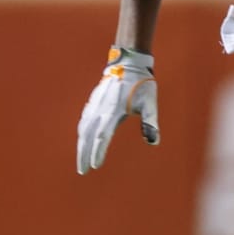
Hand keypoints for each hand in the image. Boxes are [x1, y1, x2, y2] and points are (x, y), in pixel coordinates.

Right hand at [76, 47, 158, 173]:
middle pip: (88, 135)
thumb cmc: (142, 85)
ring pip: (84, 129)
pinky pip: (84, 120)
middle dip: (84, 154)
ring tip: (80, 161)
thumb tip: (153, 142)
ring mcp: (95, 105)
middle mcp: (101, 109)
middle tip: (83, 171)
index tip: (95, 165)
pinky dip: (81, 133)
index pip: (103, 135)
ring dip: (81, 145)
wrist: (129, 63)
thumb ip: (150, 122)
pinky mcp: (94, 102)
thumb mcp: (150, 103)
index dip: (98, 151)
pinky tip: (82, 140)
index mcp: (114, 111)